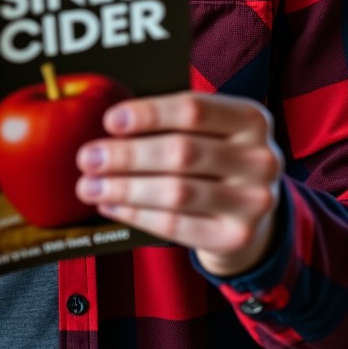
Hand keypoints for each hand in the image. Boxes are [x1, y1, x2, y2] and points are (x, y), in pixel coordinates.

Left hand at [76, 91, 283, 276]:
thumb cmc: (215, 158)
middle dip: (127, 156)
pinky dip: (136, 215)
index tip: (109, 121)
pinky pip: (175, 226)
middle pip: (181, 152)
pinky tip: (110, 205)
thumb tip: (107, 128)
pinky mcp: (236, 238)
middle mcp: (260, 158)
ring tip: (88, 186)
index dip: (149, 114)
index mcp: (251, 118)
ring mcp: (253, 202)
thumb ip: (170, 123)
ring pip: (176, 192)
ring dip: (124, 189)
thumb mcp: (209, 130)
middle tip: (87, 158)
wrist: (252, 212)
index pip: (193, 110)